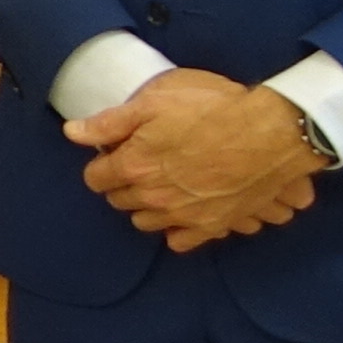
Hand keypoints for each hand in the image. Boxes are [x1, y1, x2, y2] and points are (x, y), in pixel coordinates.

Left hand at [74, 67, 326, 249]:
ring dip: (147, 206)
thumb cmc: (211, 110)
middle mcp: (153, 197)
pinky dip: (177, 229)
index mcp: (133, 166)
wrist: (269, 133)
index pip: (96, 177)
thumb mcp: (153, 102)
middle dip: (123, 183)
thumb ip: (109, 122)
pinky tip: (183, 211)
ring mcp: (183, 215)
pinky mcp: (212, 226)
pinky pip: (181, 241)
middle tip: (141, 164)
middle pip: (120, 200)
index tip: (116, 153)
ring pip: (146, 222)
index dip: (103, 163)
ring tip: (162, 186)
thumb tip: (72, 132)